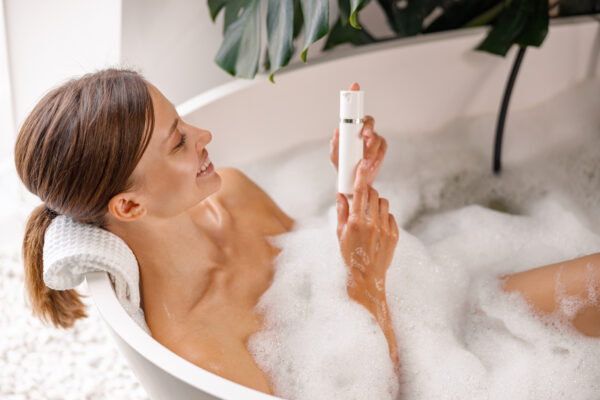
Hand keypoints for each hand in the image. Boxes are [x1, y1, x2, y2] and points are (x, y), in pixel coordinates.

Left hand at [330, 82, 386, 185]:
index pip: (353, 111)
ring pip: (376, 137)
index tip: (354, 86)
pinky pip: (382, 148)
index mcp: (350, 129)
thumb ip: (335, 144)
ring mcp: (373, 140)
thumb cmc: (342, 166)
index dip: (354, 95)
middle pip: (369, 120)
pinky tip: (371, 162)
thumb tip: (337, 131)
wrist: (352, 182)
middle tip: (365, 135)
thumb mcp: (335, 156)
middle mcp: (363, 131)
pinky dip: (377, 154)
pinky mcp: (380, 150)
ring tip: (364, 160)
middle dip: (368, 126)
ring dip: (371, 148)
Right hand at [335, 159, 398, 279]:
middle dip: (367, 192)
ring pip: (384, 203)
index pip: (360, 191)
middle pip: (374, 194)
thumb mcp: (340, 234)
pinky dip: (383, 217)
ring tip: (369, 215)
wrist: (366, 278)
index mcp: (356, 222)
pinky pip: (390, 216)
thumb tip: (341, 194)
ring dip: (376, 204)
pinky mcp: (394, 235)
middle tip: (362, 198)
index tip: (363, 163)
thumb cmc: (350, 256)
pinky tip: (377, 227)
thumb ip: (341, 212)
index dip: (362, 175)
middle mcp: (372, 224)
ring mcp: (385, 229)